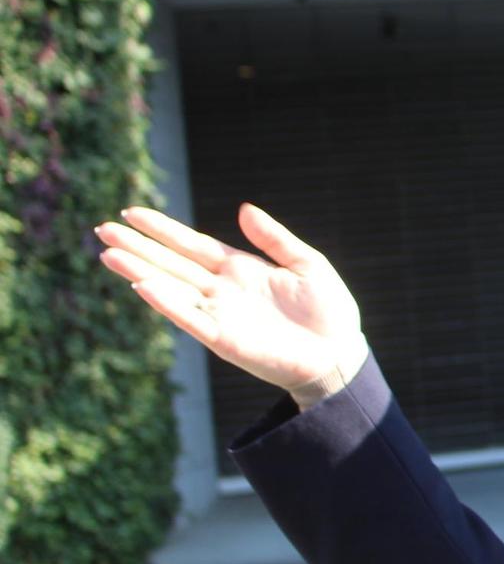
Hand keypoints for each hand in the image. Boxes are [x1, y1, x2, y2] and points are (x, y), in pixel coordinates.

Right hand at [95, 204, 364, 391]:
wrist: (341, 355)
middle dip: (138, 246)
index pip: (193, 245)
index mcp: (241, 269)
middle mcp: (223, 290)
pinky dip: (167, 302)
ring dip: (140, 271)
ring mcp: (221, 314)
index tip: (133, 213)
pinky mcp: (224, 338)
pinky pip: (190, 318)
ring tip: (108, 254)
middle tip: (103, 229)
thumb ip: (274, 238)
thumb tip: (243, 208)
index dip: (163, 229)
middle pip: (172, 263)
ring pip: (172, 288)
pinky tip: (142, 285)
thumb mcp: (306, 264)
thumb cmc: (329, 312)